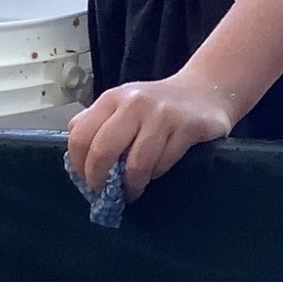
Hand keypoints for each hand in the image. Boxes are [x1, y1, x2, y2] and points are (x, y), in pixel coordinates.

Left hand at [66, 70, 235, 200]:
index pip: (80, 136)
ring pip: (136, 162)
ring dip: (132, 184)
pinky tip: (156, 172)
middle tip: (104, 193)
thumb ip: (97, 122)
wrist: (206, 89)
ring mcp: (163, 114)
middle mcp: (135, 102)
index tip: (87, 180)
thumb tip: (76, 156)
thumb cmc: (159, 104)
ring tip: (132, 191)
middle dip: (100, 179)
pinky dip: (157, 173)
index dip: (79, 165)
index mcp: (112, 98)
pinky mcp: (188, 126)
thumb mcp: (123, 104)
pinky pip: (164, 162)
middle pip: (103, 150)